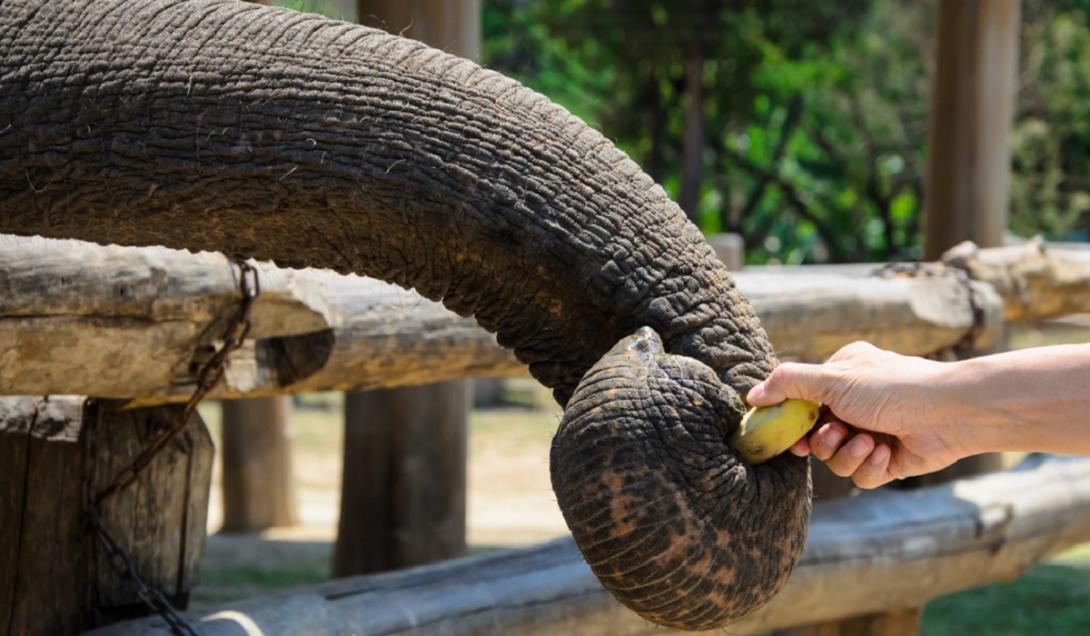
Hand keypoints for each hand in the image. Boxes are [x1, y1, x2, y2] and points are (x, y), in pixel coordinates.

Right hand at [746, 342, 971, 488]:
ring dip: (849, 453)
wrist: (949, 413)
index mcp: (843, 376)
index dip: (793, 423)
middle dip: (824, 441)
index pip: (802, 402)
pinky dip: (870, 466)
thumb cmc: (892, 388)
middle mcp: (856, 403)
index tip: (788, 436)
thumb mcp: (832, 379)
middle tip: (833, 436)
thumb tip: (752, 396)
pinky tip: (886, 451)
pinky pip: (861, 475)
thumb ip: (788, 384)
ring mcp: (872, 432)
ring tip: (869, 441)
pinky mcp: (888, 460)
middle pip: (816, 435)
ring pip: (837, 458)